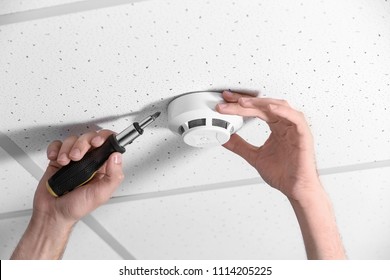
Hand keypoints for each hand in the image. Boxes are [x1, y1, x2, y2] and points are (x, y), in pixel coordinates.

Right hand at [35, 129, 123, 224]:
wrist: (53, 213)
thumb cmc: (77, 207)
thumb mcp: (101, 194)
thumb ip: (113, 176)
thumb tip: (117, 157)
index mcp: (103, 168)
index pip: (109, 145)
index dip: (105, 138)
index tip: (98, 142)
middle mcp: (90, 162)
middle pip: (90, 138)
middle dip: (83, 143)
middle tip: (78, 156)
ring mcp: (75, 159)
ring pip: (74, 139)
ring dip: (69, 148)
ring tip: (66, 161)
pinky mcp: (60, 160)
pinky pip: (58, 145)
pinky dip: (56, 149)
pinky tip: (57, 158)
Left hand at [217, 91, 345, 258]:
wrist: (296, 189)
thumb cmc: (283, 174)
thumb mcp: (254, 156)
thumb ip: (240, 146)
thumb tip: (225, 138)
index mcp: (276, 127)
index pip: (257, 110)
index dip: (241, 104)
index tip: (226, 101)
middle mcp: (285, 125)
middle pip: (264, 106)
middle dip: (245, 101)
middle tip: (229, 100)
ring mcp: (295, 128)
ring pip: (278, 107)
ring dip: (260, 103)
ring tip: (244, 103)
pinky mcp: (303, 135)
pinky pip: (295, 118)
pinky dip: (283, 111)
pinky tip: (270, 108)